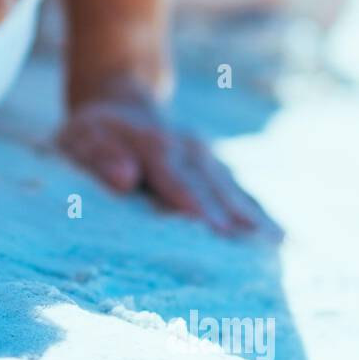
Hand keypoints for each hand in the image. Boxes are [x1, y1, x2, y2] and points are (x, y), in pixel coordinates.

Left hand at [59, 77, 282, 237]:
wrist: (119, 103)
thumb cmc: (90, 135)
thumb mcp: (79, 140)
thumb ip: (99, 158)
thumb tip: (124, 179)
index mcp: (154, 144)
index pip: (177, 179)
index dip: (196, 206)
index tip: (217, 232)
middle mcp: (188, 148)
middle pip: (213, 188)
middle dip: (233, 220)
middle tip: (253, 256)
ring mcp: (207, 157)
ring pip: (234, 190)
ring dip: (255, 219)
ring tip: (276, 250)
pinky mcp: (216, 168)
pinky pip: (241, 193)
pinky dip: (259, 214)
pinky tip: (279, 240)